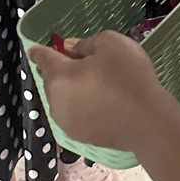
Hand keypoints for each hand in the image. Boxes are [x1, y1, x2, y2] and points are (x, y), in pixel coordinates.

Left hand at [28, 32, 164, 151]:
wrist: (145, 121)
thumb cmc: (126, 75)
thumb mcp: (110, 43)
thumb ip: (85, 43)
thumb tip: (71, 49)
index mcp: (59, 76)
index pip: (43, 59)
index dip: (39, 51)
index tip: (34, 49)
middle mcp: (55, 101)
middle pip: (54, 79)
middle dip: (63, 69)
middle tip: (85, 61)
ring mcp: (67, 123)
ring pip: (64, 98)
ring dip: (73, 88)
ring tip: (97, 82)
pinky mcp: (80, 136)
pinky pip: (75, 112)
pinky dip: (82, 104)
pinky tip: (101, 101)